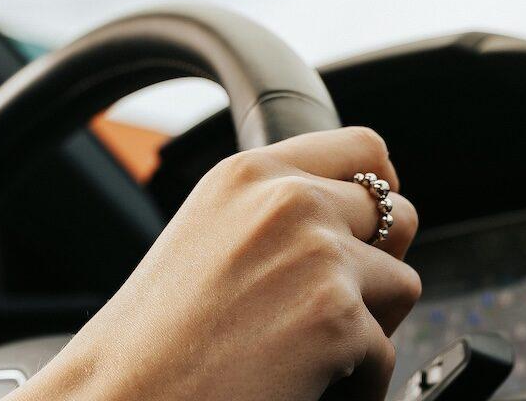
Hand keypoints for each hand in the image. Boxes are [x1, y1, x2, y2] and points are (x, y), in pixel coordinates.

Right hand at [9, 127, 420, 400]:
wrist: (123, 397)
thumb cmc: (155, 340)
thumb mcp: (210, 238)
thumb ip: (277, 215)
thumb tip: (368, 217)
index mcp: (248, 174)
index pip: (364, 150)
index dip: (380, 193)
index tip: (371, 228)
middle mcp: (286, 199)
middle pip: (398, 217)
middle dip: (375, 267)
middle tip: (322, 311)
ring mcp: (316, 253)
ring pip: (402, 285)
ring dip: (368, 326)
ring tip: (304, 352)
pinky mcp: (335, 316)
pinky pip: (384, 353)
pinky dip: (356, 383)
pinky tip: (299, 385)